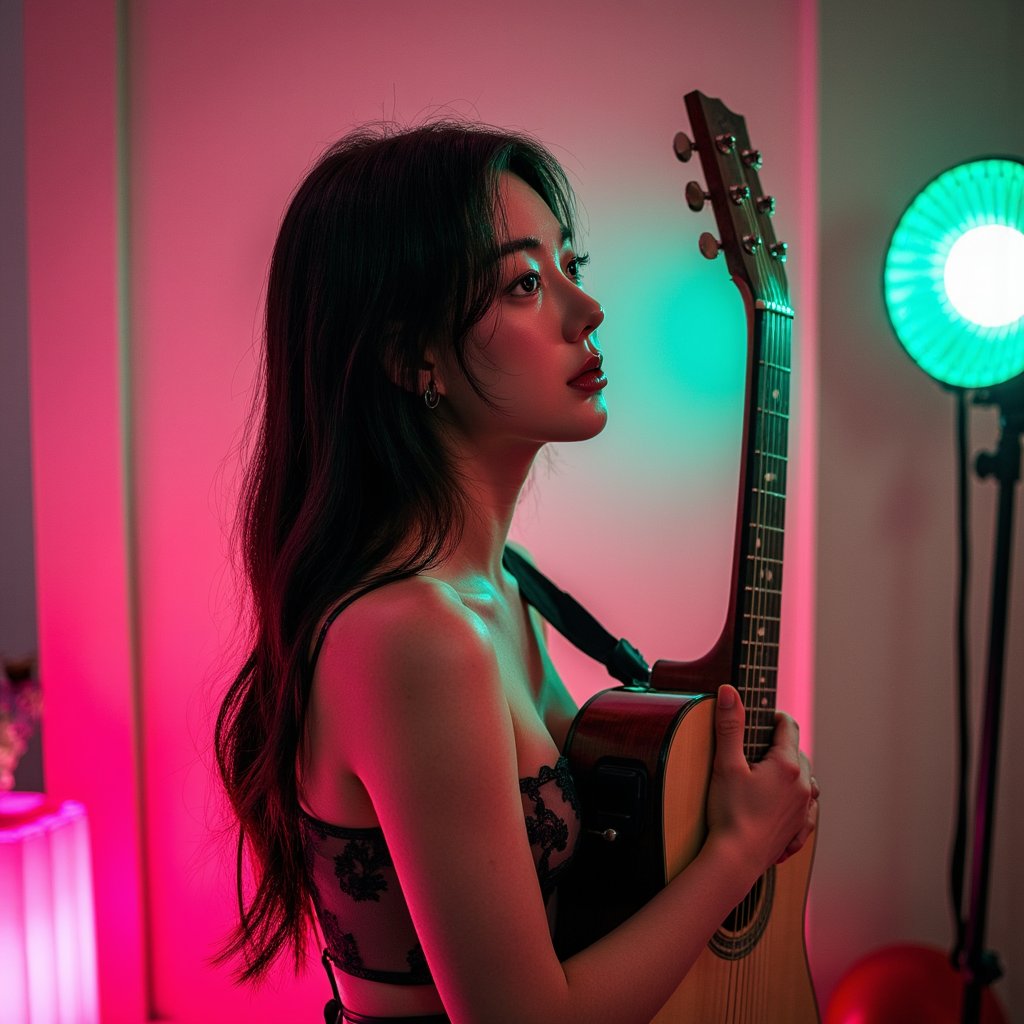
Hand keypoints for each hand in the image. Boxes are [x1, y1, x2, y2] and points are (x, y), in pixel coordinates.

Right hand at [705, 685, 816, 877]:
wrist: (737, 859)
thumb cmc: (730, 812)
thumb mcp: (726, 763)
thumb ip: (730, 725)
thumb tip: (729, 690)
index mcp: (788, 765)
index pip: (788, 727)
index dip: (775, 716)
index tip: (763, 714)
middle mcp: (803, 786)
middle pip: (799, 753)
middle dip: (782, 745)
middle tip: (759, 744)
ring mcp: (804, 810)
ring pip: (809, 781)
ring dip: (795, 772)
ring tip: (775, 771)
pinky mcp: (800, 830)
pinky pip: (809, 810)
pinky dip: (801, 802)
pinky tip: (790, 805)